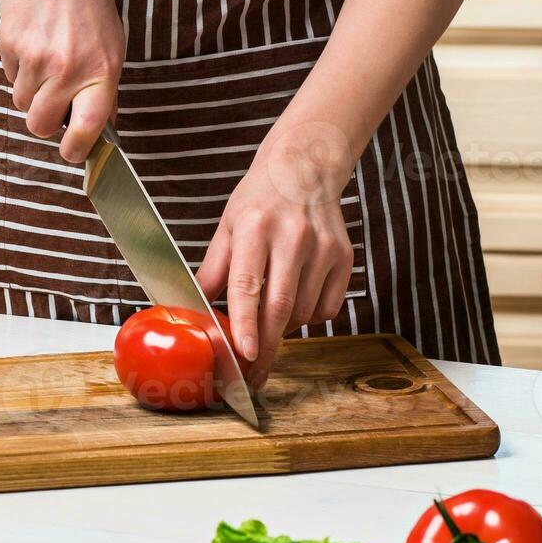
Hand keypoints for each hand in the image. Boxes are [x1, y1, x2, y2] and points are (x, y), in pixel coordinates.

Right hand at [0, 0, 124, 162]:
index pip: (88, 127)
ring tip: (46, 56)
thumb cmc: (89, 1)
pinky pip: (10, 76)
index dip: (76, 149)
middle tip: (51, 105)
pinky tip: (32, 39)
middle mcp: (68, 67)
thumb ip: (104, 86)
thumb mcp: (111, 43)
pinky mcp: (10, 43)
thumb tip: (99, 126)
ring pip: (22, 101)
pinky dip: (19, 67)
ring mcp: (36, 56)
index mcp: (102, 70)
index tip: (72, 153)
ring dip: (31, 89)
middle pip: (40, 125)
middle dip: (43, 122)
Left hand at [196, 122, 355, 387]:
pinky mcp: (345, 257)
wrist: (305, 167)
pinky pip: (327, 308)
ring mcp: (324, 247)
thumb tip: (197, 312)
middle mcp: (293, 236)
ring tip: (271, 315)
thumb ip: (214, 270)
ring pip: (304, 312)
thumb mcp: (228, 226)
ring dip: (285, 327)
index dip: (246, 324)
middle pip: (280, 306)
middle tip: (255, 375)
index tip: (245, 355)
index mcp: (256, 227)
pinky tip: (297, 297)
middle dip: (267, 347)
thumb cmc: (260, 200)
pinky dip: (309, 316)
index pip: (249, 285)